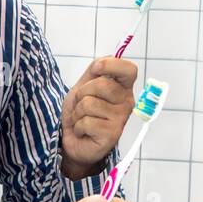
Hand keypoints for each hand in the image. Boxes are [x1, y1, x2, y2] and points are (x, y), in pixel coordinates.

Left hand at [60, 57, 137, 175]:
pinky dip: (78, 126)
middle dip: (82, 93)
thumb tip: (101, 62)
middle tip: (81, 105)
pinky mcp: (112, 135)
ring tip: (81, 119)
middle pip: (102, 84)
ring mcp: (121, 119)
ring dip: (77, 112)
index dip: (112, 65)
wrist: (72, 139)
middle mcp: (126, 102)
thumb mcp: (84, 86)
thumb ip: (94, 71)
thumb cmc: (81, 112)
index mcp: (122, 88)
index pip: (129, 70)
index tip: (96, 69)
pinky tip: (83, 132)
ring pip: (90, 103)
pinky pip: (87, 122)